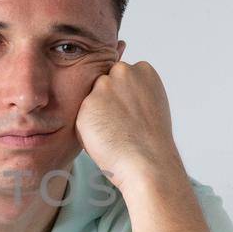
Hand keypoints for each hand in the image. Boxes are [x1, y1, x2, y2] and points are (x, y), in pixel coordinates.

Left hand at [75, 60, 183, 181]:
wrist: (148, 162)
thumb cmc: (151, 138)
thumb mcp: (151, 102)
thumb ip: (134, 89)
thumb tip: (116, 89)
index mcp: (143, 69)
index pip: (121, 76)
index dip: (123, 97)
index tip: (131, 113)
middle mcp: (122, 71)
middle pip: (103, 82)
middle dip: (107, 100)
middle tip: (120, 124)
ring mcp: (104, 86)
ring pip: (91, 98)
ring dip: (95, 113)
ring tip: (113, 131)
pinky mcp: (87, 104)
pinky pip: (82, 115)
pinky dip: (88, 127)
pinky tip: (104, 137)